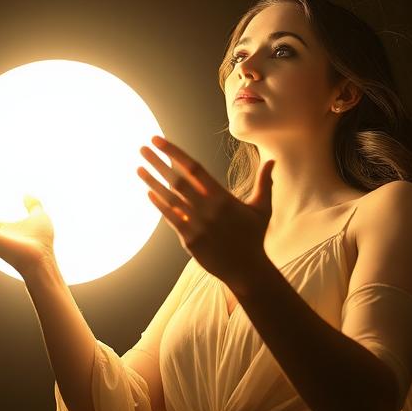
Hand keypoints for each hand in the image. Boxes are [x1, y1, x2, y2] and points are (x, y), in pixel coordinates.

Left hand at [137, 135, 274, 289]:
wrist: (247, 270)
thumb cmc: (253, 237)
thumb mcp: (262, 208)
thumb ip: (264, 182)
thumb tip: (272, 161)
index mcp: (223, 198)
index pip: (195, 169)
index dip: (175, 153)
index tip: (159, 140)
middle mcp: (208, 209)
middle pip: (177, 181)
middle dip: (158, 163)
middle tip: (143, 147)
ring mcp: (198, 225)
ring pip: (170, 199)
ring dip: (153, 182)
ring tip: (139, 168)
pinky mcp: (190, 240)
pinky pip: (171, 219)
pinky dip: (160, 205)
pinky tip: (149, 193)